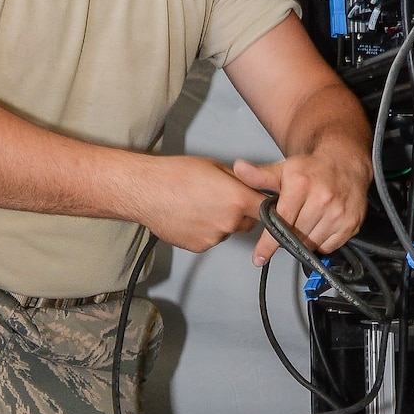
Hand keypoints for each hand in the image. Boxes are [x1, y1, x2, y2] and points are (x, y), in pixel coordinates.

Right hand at [137, 155, 263, 252]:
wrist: (146, 191)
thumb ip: (237, 180)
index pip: (267, 209)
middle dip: (242, 213)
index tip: (267, 206)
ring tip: (199, 206)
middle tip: (222, 199)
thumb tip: (250, 184)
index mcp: (237, 199)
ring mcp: (214, 237)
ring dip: (221, 222)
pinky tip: (190, 216)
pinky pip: (211, 239)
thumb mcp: (214, 167)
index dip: (267, 206)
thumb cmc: (175, 175)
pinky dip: (205, 230)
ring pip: (228, 231)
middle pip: (249, 223)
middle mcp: (229, 222)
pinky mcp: (200, 246)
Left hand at [233, 148, 370, 265]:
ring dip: (304, 240)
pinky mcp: (350, 223)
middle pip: (296, 235)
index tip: (260, 257)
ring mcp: (338, 213)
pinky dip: (320, 242)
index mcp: (302, 185)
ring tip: (304, 223)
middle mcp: (322, 199)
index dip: (268, 243)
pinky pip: (328, 246)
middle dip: (287, 237)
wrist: (344, 163)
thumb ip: (260, 176)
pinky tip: (319, 226)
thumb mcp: (283, 169)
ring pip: (311, 243)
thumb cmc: (312, 169)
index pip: (281, 221)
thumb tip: (239, 170)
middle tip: (287, 229)